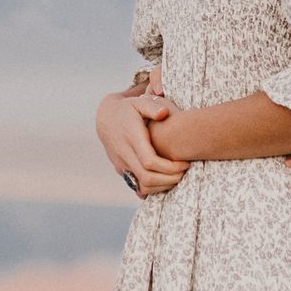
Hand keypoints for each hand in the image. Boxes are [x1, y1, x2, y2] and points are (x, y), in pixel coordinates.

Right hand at [97, 82, 185, 196]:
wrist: (105, 118)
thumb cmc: (127, 109)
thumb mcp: (139, 102)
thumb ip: (152, 106)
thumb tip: (164, 113)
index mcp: (131, 138)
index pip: (150, 161)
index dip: (169, 167)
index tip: (185, 163)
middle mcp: (125, 154)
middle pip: (147, 178)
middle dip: (170, 179)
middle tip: (185, 172)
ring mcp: (121, 164)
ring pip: (143, 186)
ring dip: (163, 186)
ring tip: (179, 176)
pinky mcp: (122, 170)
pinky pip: (138, 186)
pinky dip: (154, 188)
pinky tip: (166, 181)